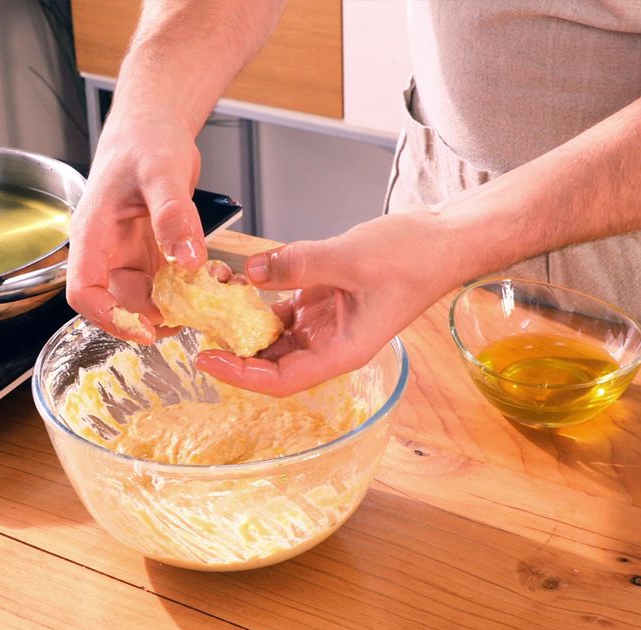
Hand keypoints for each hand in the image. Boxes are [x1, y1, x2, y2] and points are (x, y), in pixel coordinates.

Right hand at [66, 110, 207, 343]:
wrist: (154, 126)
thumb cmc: (145, 140)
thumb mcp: (161, 172)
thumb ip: (172, 216)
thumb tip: (187, 260)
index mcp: (93, 234)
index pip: (83, 290)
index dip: (108, 317)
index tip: (144, 331)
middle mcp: (107, 251)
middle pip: (121, 301)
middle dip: (157, 314)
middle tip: (198, 313)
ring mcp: (131, 254)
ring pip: (149, 297)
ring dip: (178, 303)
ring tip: (212, 292)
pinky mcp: (153, 253)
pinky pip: (169, 283)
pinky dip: (191, 287)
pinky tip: (214, 277)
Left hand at [195, 209, 456, 396]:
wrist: (444, 239)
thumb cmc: (412, 258)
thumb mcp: (350, 257)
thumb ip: (297, 264)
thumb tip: (250, 271)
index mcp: (341, 352)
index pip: (280, 380)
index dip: (241, 375)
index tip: (207, 359)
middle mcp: (329, 345)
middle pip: (271, 363)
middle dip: (234, 349)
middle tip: (197, 327)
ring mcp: (325, 324)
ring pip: (272, 336)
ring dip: (242, 321)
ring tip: (211, 300)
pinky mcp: (322, 301)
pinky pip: (280, 308)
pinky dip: (258, 297)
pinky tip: (236, 280)